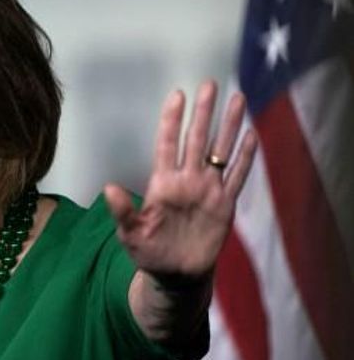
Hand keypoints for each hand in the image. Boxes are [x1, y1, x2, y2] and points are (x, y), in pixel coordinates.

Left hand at [104, 80, 257, 283]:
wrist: (175, 274)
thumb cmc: (149, 252)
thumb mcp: (130, 233)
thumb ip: (122, 211)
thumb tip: (109, 188)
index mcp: (162, 183)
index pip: (168, 144)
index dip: (172, 120)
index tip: (176, 95)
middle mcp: (187, 180)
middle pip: (197, 139)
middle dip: (204, 112)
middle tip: (209, 84)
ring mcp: (207, 190)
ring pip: (220, 151)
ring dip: (229, 126)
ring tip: (237, 99)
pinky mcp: (225, 204)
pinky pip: (238, 177)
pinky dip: (245, 158)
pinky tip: (251, 136)